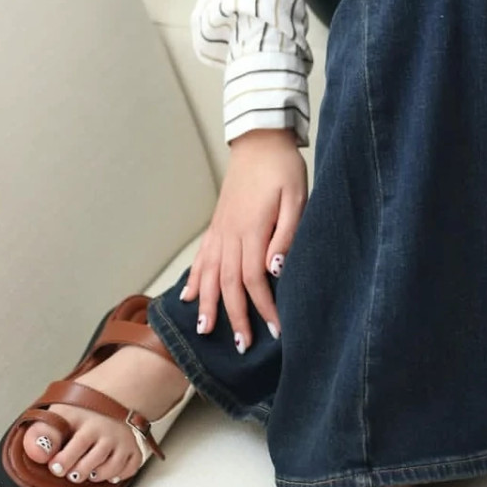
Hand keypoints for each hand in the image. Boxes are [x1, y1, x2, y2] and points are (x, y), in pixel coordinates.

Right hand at [180, 128, 307, 352]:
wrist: (260, 141)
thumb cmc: (283, 170)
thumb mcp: (296, 198)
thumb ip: (286, 234)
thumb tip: (275, 268)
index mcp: (252, 230)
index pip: (255, 280)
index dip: (263, 309)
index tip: (274, 331)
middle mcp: (230, 234)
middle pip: (229, 284)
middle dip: (234, 317)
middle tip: (241, 345)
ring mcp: (219, 230)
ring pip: (210, 274)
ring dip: (208, 304)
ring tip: (205, 331)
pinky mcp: (216, 226)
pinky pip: (201, 257)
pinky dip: (195, 279)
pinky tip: (189, 297)